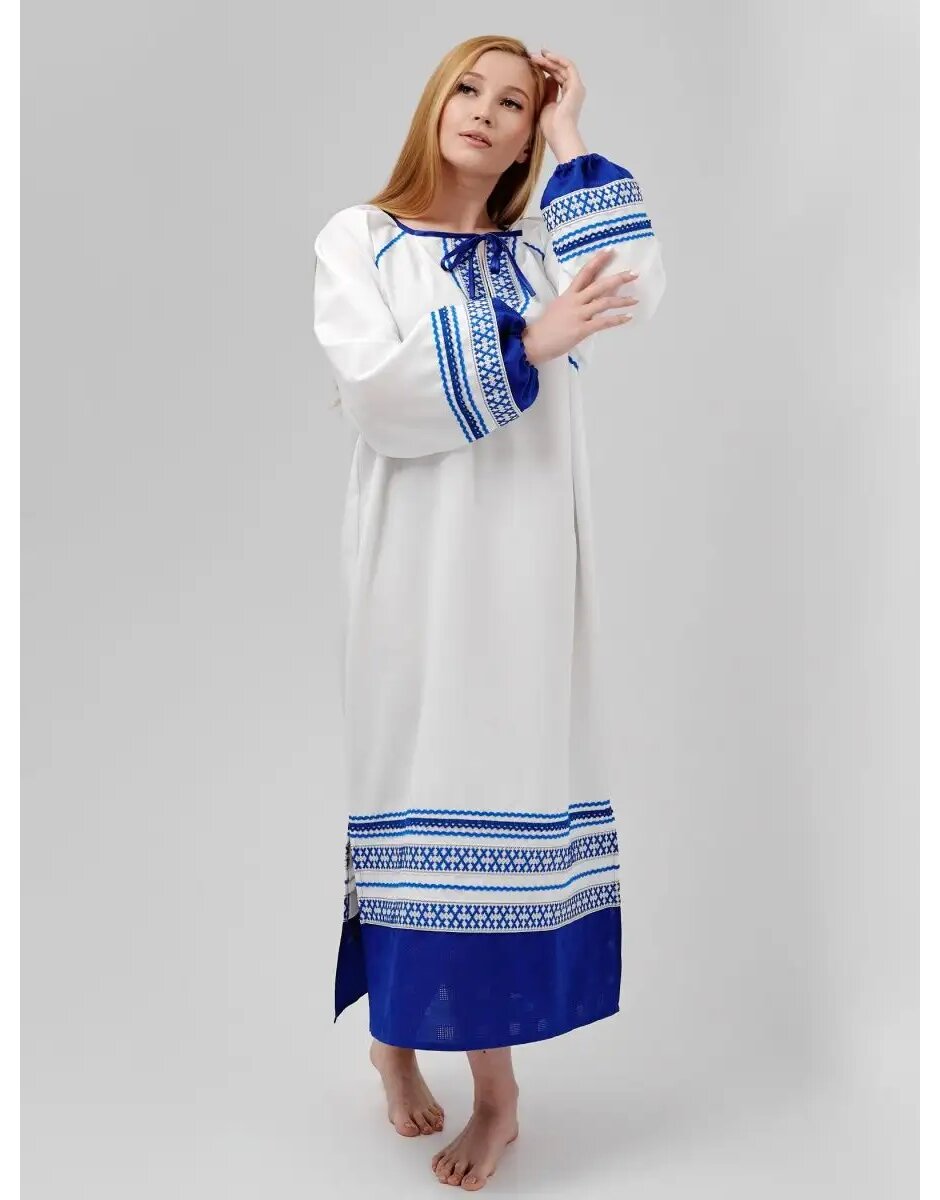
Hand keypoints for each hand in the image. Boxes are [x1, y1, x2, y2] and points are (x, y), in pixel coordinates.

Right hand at [521, 249, 638, 365]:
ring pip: (604, 302)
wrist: (533, 342)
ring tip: (635, 299)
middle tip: (634, 273)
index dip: (598, 260)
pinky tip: (628, 317)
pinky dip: (617, 319)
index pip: (585, 273)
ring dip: (622, 300)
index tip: (610, 250)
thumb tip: (590, 298)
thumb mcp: (559, 307)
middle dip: (618, 278)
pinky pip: (603, 322)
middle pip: (599, 285)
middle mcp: (575, 301)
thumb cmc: (546, 327)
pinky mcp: (581, 329)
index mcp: (569, 294)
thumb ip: (574, 301)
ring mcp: (578, 314)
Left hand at [528, 49, 586, 153]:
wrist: (559, 134)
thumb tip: (547, 77)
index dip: (546, 68)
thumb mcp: (546, 104)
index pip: (557, 77)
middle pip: (560, 71)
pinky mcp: (576, 86)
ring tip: (537, 55)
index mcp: (568, 96)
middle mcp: (574, 90)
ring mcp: (576, 88)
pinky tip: (547, 56)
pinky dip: (558, 59)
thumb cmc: (551, 126)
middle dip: (546, 62)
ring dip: (550, 59)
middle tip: (532, 56)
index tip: (534, 62)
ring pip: (563, 67)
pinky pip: (568, 66)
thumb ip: (548, 91)